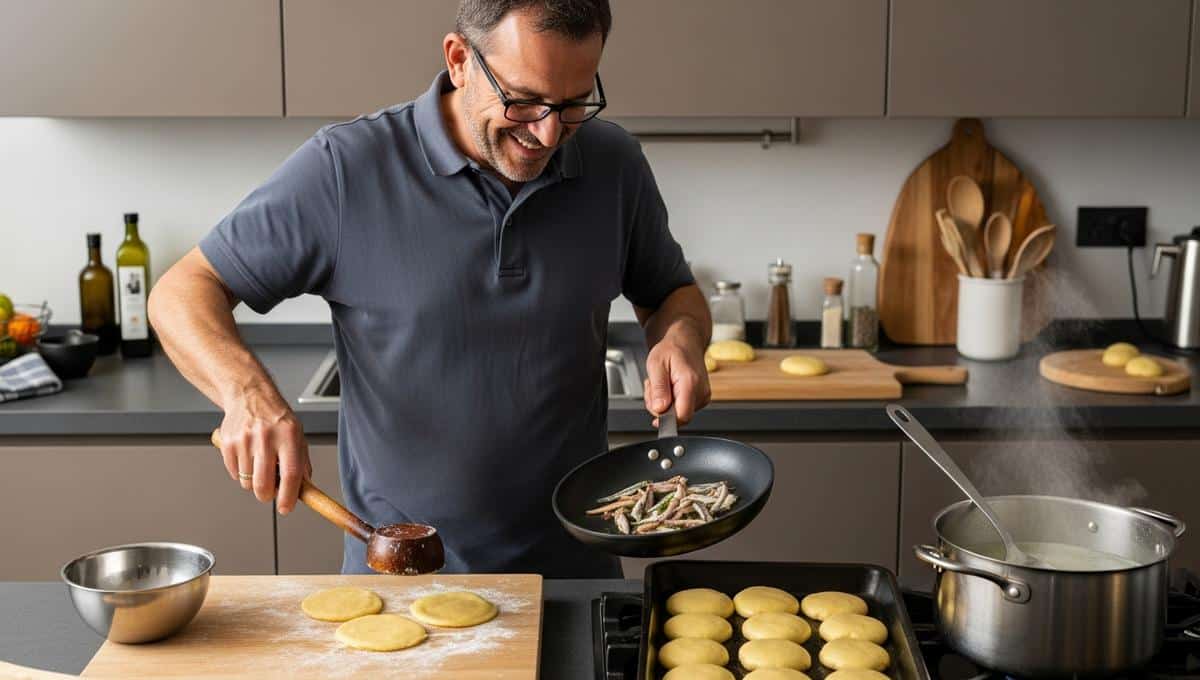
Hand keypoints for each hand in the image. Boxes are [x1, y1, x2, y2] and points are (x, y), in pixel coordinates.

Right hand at [215, 391, 310, 514]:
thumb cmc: (276, 417)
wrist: (250, 395)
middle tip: (270, 491)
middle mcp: (266, 437)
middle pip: (264, 484)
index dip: (288, 496)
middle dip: (267, 495)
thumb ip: (301, 461)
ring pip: (247, 482)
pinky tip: (247, 457)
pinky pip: (233, 474)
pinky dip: (240, 473)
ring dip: (254, 482)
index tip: (287, 508)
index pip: (290, 474)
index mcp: (288, 435)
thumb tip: (304, 488)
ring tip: (259, 464)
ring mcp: (244, 440)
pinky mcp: (228, 443)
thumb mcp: (297, 434)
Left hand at [643, 323, 710, 425]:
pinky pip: (681, 409)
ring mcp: (703, 397)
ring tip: (663, 383)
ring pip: (677, 414)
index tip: (654, 416)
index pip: (682, 416)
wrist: (685, 342)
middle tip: (654, 386)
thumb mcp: (656, 364)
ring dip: (663, 402)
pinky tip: (669, 386)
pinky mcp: (701, 399)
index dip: (666, 420)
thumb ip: (658, 388)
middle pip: (677, 416)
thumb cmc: (671, 349)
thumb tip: (660, 409)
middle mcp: (701, 392)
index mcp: (691, 382)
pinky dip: (670, 401)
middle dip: (660, 406)